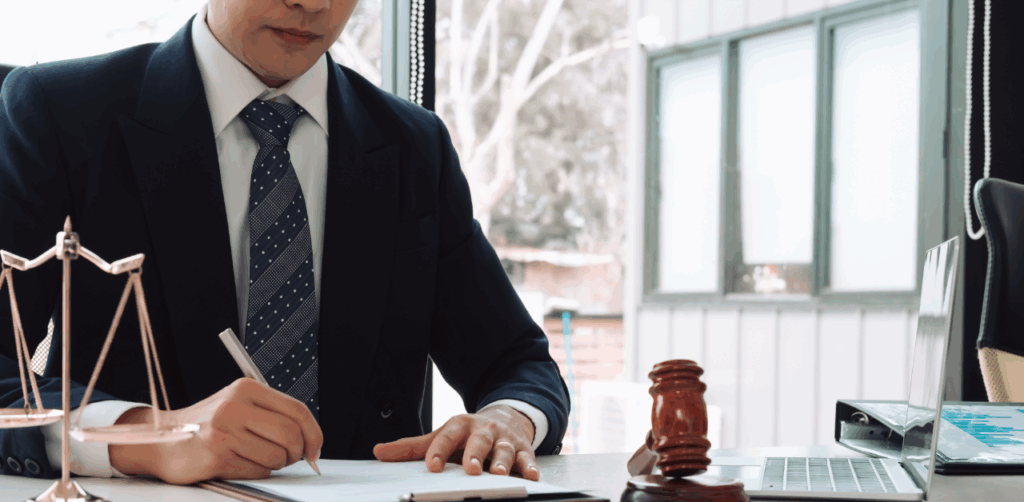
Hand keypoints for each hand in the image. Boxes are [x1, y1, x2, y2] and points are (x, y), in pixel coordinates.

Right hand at [108, 378, 322, 484]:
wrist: (162, 440)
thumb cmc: (209, 426)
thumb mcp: (240, 406)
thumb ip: (272, 415)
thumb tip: (310, 439)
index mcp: (246, 388)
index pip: (297, 410)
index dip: (314, 433)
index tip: (315, 449)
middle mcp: (235, 405)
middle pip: (291, 434)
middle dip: (297, 452)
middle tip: (289, 458)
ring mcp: (225, 430)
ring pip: (277, 456)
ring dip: (275, 464)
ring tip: (258, 458)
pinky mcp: (217, 454)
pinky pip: (257, 470)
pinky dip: (257, 471)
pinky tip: (240, 463)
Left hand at [373, 404, 539, 480]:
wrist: (504, 419)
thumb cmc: (467, 434)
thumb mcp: (441, 436)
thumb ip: (412, 447)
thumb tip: (379, 452)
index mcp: (460, 425)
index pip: (447, 437)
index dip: (439, 450)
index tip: (432, 466)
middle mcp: (483, 430)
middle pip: (479, 441)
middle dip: (475, 455)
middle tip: (470, 469)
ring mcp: (504, 440)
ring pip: (505, 450)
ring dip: (503, 462)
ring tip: (499, 474)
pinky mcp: (523, 450)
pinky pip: (527, 458)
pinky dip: (529, 467)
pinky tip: (530, 476)